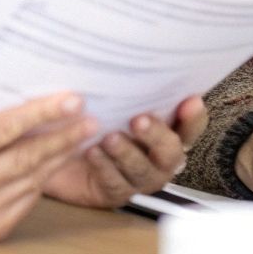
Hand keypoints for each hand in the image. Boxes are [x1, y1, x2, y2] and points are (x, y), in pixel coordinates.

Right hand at [0, 93, 95, 242]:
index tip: (72, 100)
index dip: (44, 113)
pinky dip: (39, 181)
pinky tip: (53, 163)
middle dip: (63, 136)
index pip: (7, 129)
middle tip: (88, 119)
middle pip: (26, 157)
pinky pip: (22, 202)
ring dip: (58, 158)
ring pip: (29, 181)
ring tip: (79, 137)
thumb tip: (24, 95)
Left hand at [44, 96, 207, 207]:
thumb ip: (130, 88)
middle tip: (139, 120)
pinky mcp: (116, 192)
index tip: (190, 100)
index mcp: (166, 130)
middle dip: (156, 135)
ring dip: (127, 153)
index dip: (193, 116)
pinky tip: (93, 152)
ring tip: (110, 138)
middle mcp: (159, 157)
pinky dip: (104, 167)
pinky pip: (115, 184)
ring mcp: (140, 177)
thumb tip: (135, 61)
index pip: (190, 126)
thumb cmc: (92, 116)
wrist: (58, 146)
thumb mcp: (112, 97)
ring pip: (143, 170)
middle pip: (171, 151)